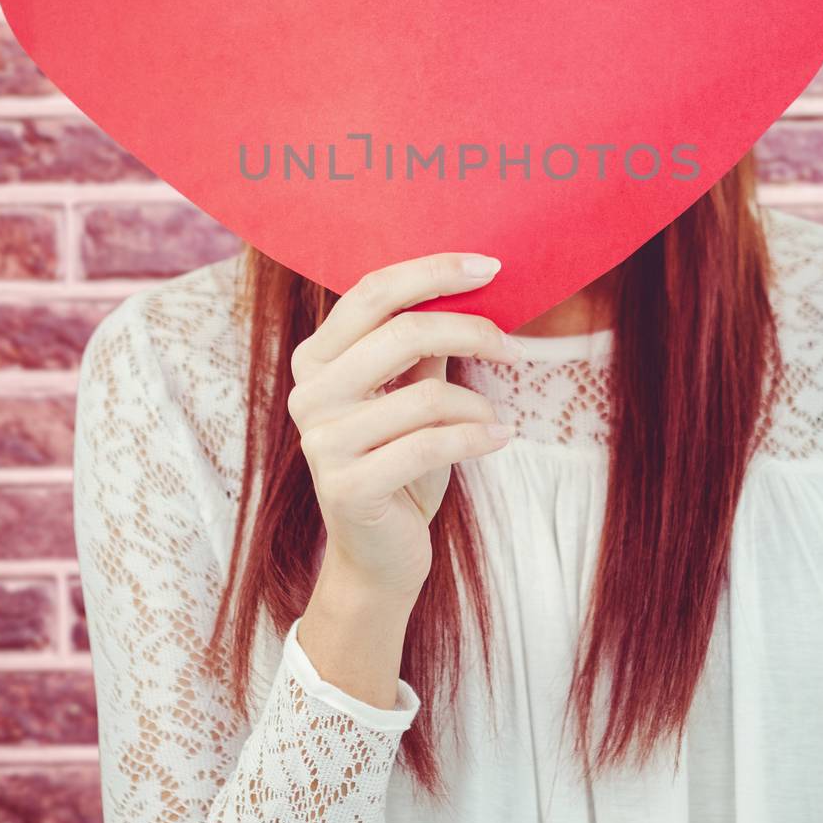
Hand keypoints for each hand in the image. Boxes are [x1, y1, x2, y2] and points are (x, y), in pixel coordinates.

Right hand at [287, 251, 522, 599]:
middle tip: (513, 349)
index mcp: (317, 358)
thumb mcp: (410, 394)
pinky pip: (431, 444)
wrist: (378, 555)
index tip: (492, 267)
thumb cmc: (401, 462)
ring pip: (426, 395)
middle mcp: (308, 393)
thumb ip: (421, 345)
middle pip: (402, 332)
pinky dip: (478, 438)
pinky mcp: (346, 486)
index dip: (434, 270)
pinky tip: (501, 438)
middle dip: (472, 331)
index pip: (374, 291)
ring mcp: (321, 442)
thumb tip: (467, 283)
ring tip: (496, 421)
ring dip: (478, 406)